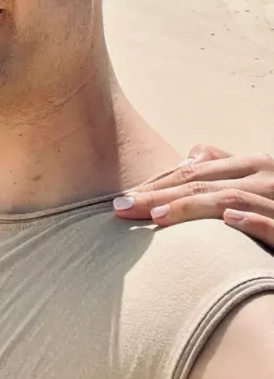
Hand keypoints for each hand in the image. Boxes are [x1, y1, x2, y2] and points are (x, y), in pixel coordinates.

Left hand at [113, 144, 273, 247]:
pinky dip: (252, 221)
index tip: (119, 199)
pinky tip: (227, 222)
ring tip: (155, 217)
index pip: (192, 171)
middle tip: (120, 207)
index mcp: (252, 164)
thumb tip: (191, 154)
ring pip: (229, 199)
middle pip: (201, 182)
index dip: (154, 183)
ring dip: (189, 207)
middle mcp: (267, 176)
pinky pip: (273, 223)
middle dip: (156, 195)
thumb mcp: (256, 183)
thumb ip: (225, 168)